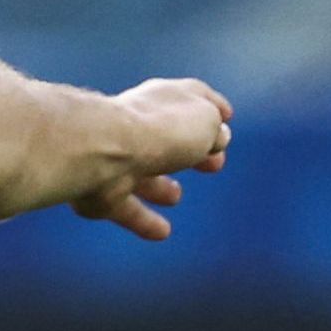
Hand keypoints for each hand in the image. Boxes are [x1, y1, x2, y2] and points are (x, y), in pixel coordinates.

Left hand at [76, 75, 230, 240]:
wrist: (106, 151)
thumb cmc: (162, 130)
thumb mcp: (206, 122)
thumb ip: (215, 131)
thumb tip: (217, 139)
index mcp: (165, 99)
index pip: (193, 98)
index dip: (213, 107)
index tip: (227, 117)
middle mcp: (139, 124)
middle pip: (169, 139)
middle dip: (192, 152)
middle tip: (214, 164)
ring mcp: (117, 157)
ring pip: (142, 173)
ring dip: (159, 186)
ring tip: (175, 196)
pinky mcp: (103, 192)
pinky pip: (127, 208)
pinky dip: (144, 220)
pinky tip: (162, 232)